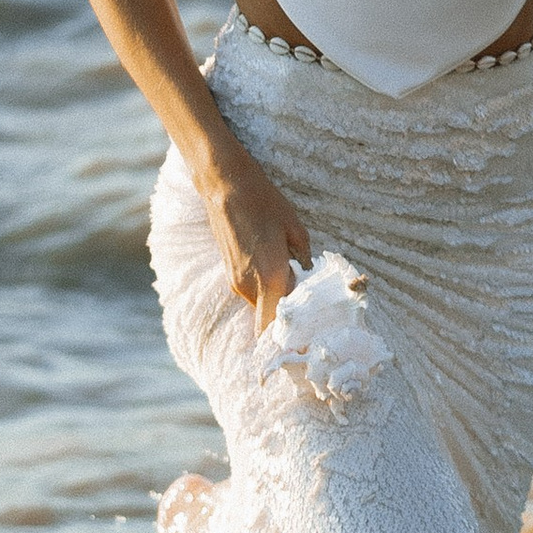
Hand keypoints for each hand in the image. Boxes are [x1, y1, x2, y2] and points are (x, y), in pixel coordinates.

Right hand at [210, 157, 315, 334]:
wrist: (225, 187)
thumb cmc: (264, 204)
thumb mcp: (296, 229)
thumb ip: (303, 259)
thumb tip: (305, 275)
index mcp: (270, 278)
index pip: (274, 326)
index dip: (287, 339)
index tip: (301, 344)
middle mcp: (249, 286)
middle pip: (270, 316)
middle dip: (287, 314)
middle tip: (307, 305)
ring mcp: (236, 281)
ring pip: (261, 303)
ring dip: (276, 297)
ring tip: (290, 275)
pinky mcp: (230, 273)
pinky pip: (251, 290)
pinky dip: (264, 287)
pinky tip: (273, 264)